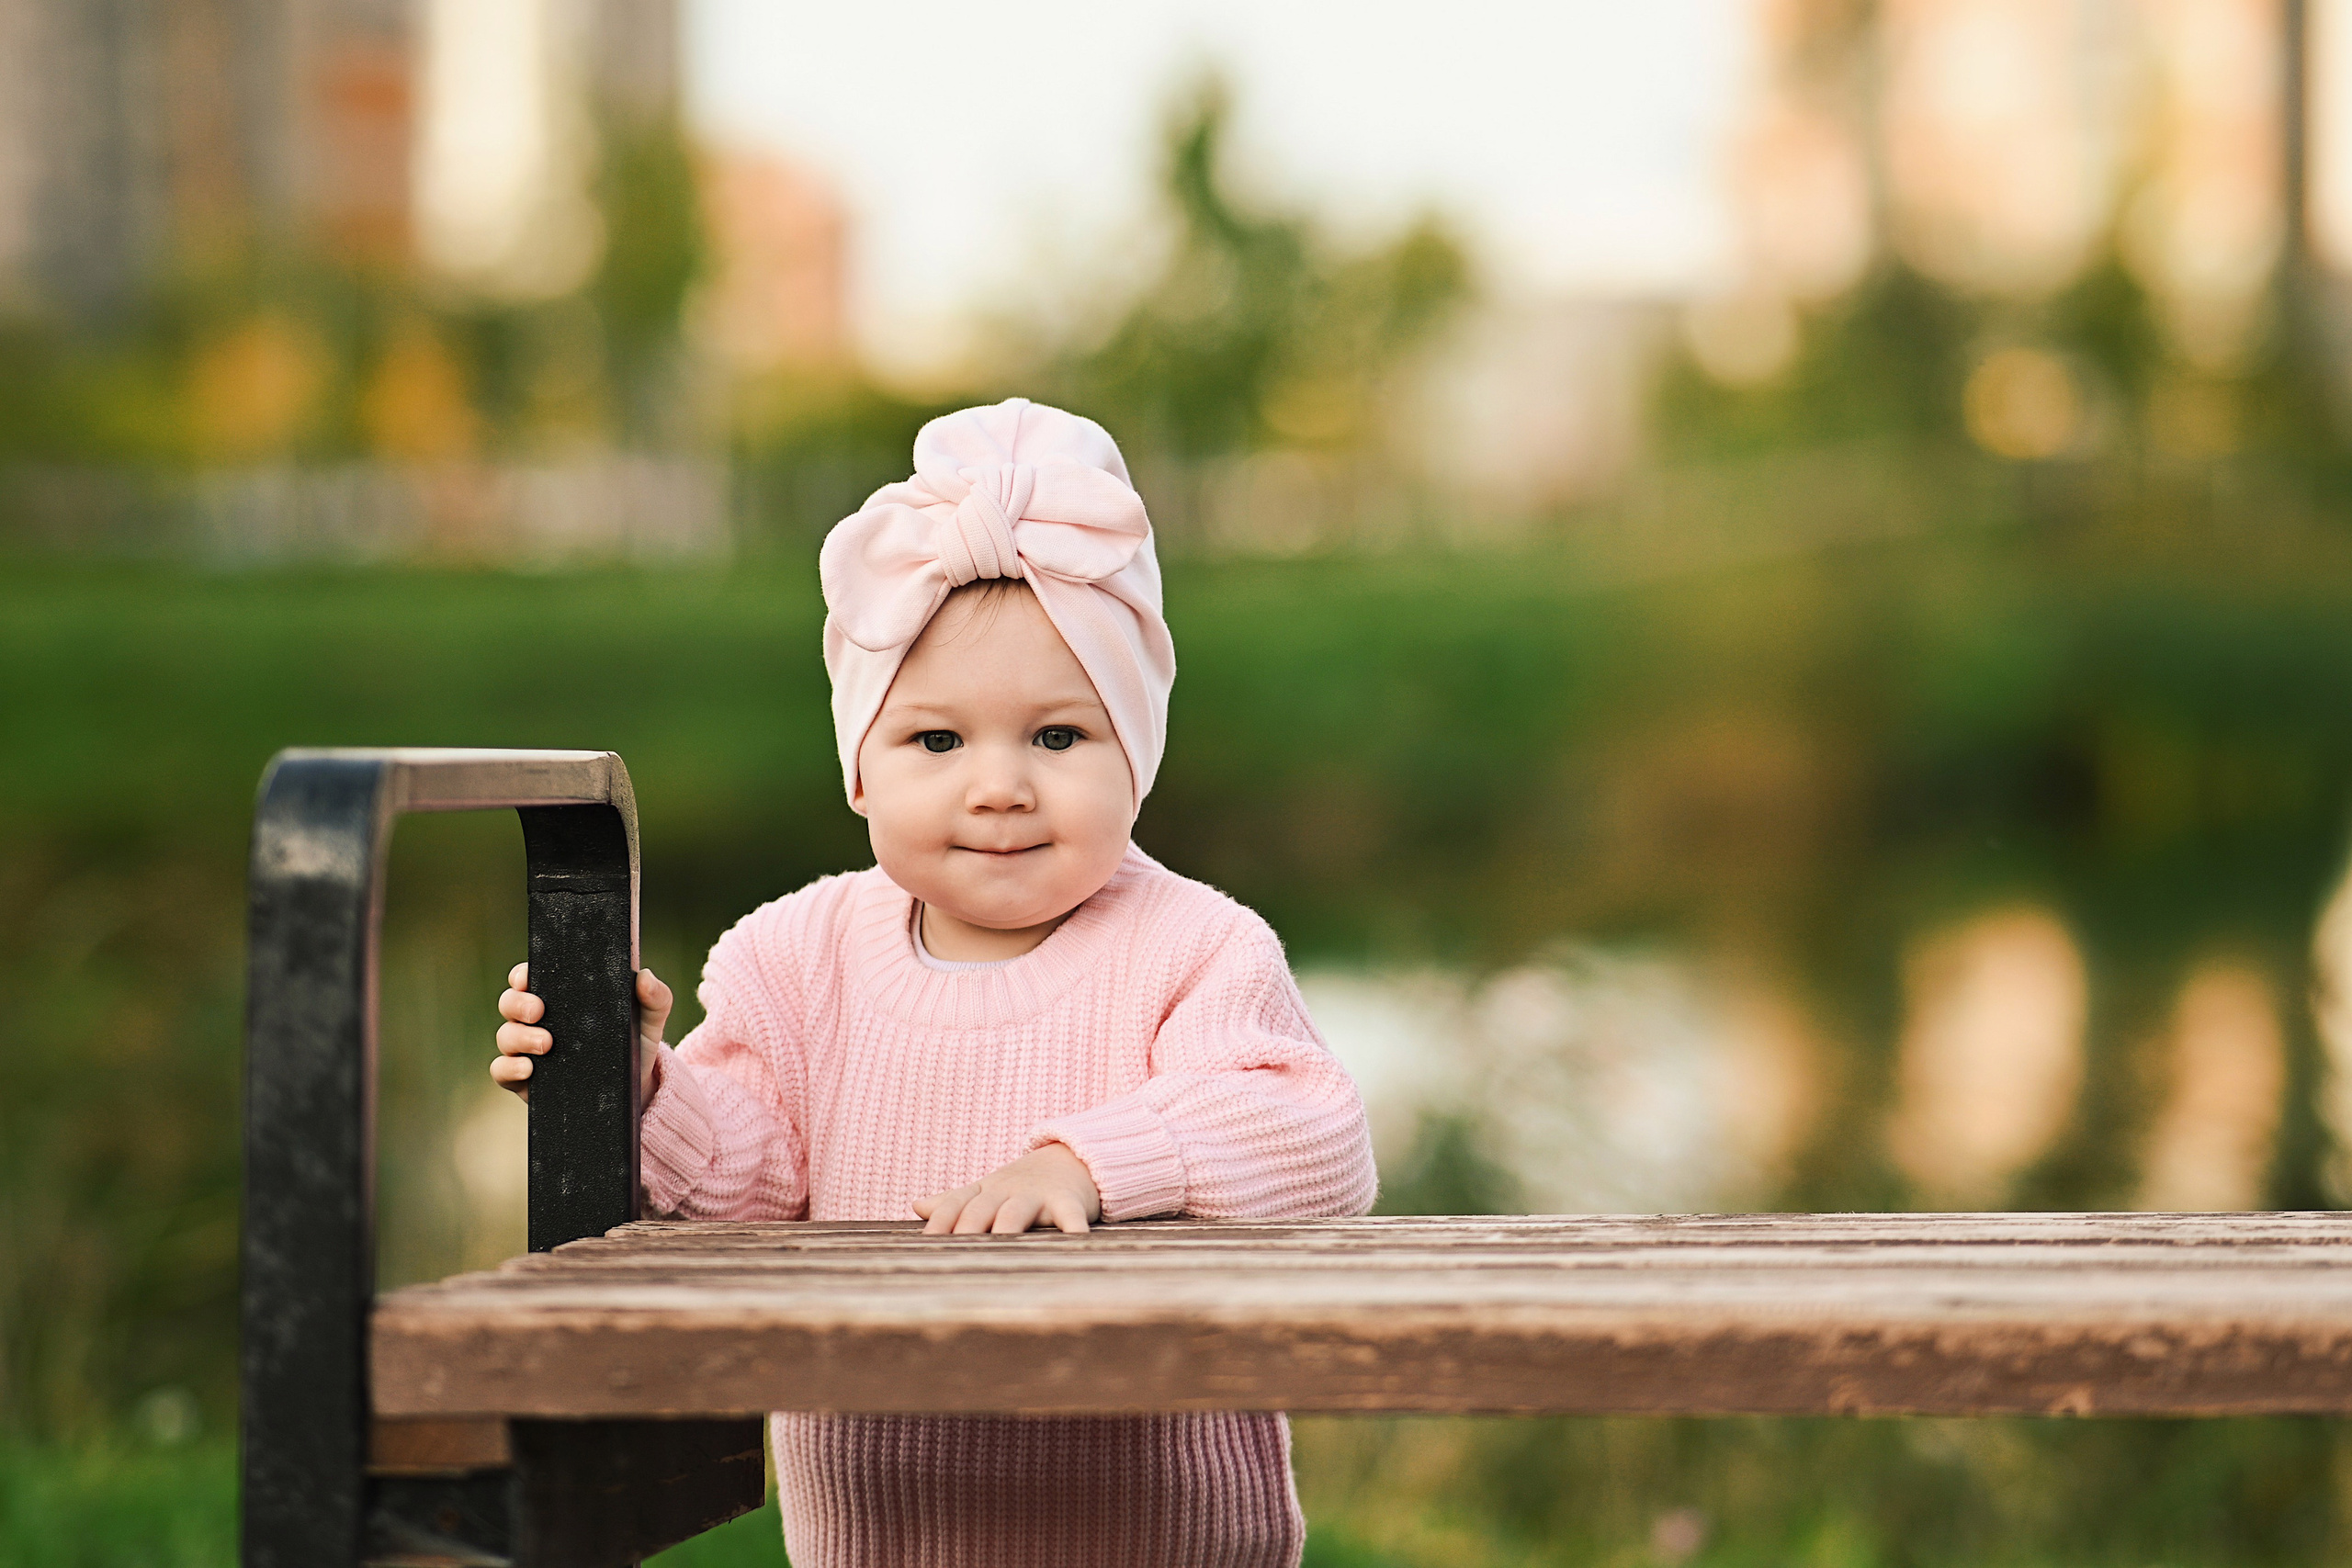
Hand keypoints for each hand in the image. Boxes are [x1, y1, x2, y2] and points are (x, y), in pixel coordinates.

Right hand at [493, 963, 670, 1103]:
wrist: (634, 1091)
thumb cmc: (635, 1045)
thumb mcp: (649, 1020)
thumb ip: (655, 996)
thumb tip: (644, 975)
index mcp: (560, 997)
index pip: (530, 977)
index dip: (522, 974)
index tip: (528, 977)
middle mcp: (537, 1021)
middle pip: (510, 1003)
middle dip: (518, 1003)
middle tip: (539, 1011)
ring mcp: (528, 1050)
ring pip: (505, 1035)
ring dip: (519, 1036)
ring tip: (547, 1044)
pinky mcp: (525, 1080)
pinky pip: (501, 1070)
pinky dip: (509, 1067)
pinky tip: (529, 1069)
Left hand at [914, 1143, 1101, 1235]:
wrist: (1074, 1157)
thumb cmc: (1023, 1185)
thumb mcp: (988, 1190)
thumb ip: (954, 1201)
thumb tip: (916, 1206)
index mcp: (985, 1191)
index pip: (955, 1204)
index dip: (940, 1223)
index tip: (926, 1244)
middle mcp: (1007, 1191)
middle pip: (980, 1210)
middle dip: (965, 1230)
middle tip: (954, 1259)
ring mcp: (1037, 1195)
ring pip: (1015, 1213)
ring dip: (1005, 1229)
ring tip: (998, 1252)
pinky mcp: (1068, 1201)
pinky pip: (1069, 1216)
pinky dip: (1072, 1229)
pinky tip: (1072, 1244)